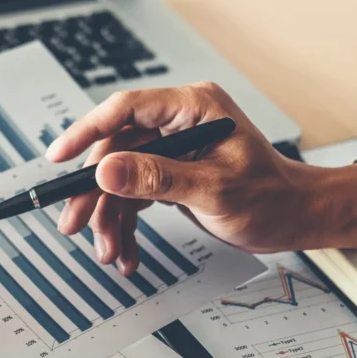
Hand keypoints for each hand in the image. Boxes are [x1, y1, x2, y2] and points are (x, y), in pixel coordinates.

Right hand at [46, 83, 356, 273]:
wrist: (296, 219)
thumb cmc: (272, 197)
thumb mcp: (214, 189)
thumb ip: (158, 178)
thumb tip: (106, 169)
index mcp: (192, 107)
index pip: (126, 109)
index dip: (87, 130)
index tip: (59, 156)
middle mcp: (178, 121)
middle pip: (116, 148)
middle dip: (93, 192)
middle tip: (72, 222)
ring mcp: (172, 147)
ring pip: (119, 176)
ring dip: (109, 216)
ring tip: (108, 250)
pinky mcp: (170, 171)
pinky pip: (134, 193)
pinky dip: (126, 223)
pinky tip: (126, 250)